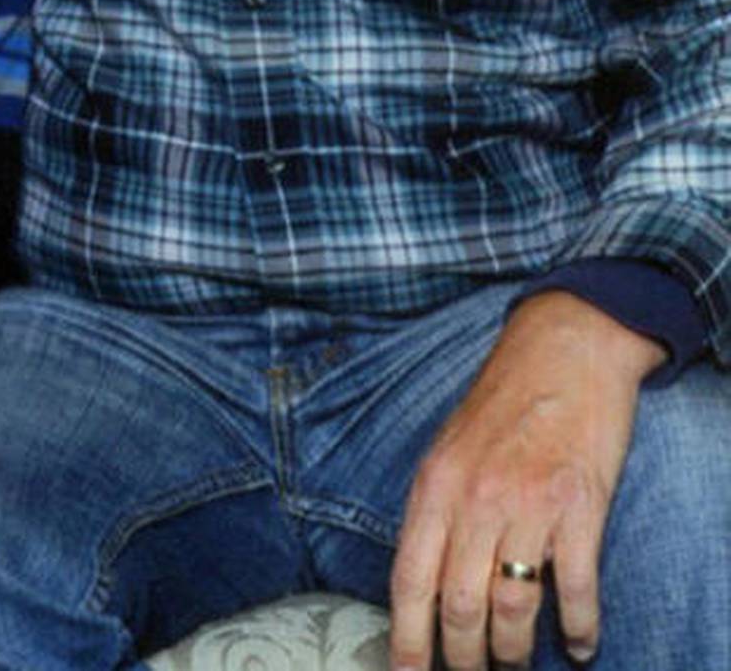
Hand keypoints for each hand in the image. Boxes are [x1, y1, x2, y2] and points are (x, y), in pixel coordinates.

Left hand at [389, 292, 663, 670]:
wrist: (565, 347)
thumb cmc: (504, 398)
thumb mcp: (449, 445)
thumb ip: (437, 507)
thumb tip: (425, 577)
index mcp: (435, 484)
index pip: (409, 579)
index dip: (407, 639)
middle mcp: (476, 498)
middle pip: (460, 606)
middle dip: (464, 658)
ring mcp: (529, 504)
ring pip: (513, 606)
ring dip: (515, 649)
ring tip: (516, 662)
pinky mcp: (579, 507)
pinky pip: (574, 589)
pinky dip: (577, 627)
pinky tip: (576, 643)